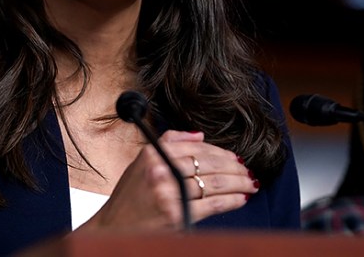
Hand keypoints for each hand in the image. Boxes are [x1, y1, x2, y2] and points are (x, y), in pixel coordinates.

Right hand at [79, 130, 258, 231]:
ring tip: (250, 183)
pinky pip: (212, 204)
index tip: (234, 156)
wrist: (114, 227)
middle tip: (247, 170)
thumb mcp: (141, 163)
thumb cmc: (129, 197)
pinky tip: (241, 198)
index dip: (219, 151)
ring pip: (214, 183)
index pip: (195, 147)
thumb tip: (199, 135)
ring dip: (238, 183)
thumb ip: (168, 143)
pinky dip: (230, 201)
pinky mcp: (177, 215)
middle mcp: (160, 171)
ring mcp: (169, 193)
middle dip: (233, 167)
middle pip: (208, 164)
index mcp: (152, 155)